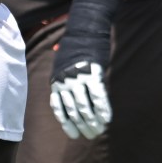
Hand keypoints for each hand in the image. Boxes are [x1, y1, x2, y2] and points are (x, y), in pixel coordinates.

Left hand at [48, 0, 121, 138]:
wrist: (86, 27)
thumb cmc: (76, 44)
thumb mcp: (61, 58)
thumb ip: (60, 69)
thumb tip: (54, 53)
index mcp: (56, 80)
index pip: (59, 108)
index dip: (67, 123)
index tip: (74, 134)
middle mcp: (65, 81)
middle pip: (73, 111)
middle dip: (82, 126)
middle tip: (91, 135)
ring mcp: (78, 77)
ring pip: (86, 107)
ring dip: (93, 121)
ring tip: (100, 130)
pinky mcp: (93, 73)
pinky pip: (98, 96)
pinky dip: (103, 109)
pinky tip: (107, 118)